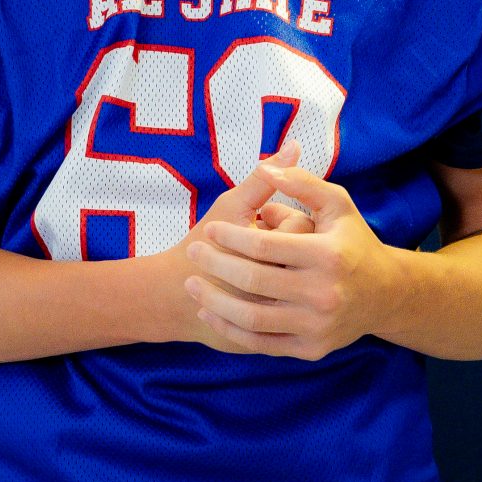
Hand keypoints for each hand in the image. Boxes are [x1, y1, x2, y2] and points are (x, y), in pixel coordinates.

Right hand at [150, 139, 306, 353]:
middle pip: (306, 258)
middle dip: (285, 248)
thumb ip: (265, 178)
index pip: (303, 229)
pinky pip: (298, 311)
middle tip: (263, 245)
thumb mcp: (231, 207)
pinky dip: (285, 294)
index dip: (281, 221)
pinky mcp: (278, 335)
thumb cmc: (202, 244)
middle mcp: (284, 289)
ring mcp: (282, 316)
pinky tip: (266, 285)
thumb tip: (295, 145)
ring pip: (304, 284)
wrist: (174, 296)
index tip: (259, 223)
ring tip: (265, 264)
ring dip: (286, 270)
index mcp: (275, 255)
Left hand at [183, 159, 400, 360]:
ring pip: (251, 317)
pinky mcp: (311, 349)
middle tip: (192, 253)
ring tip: (192, 286)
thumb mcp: (338, 205)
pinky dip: (230, 329)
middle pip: (253, 280)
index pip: (264, 246)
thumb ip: (302, 183)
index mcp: (328, 255)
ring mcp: (317, 325)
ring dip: (214, 302)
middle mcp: (325, 293)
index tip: (210, 229)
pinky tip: (209, 313)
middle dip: (214, 265)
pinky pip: (261, 343)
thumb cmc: (352, 243)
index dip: (230, 237)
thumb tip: (266, 166)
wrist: (384, 295)